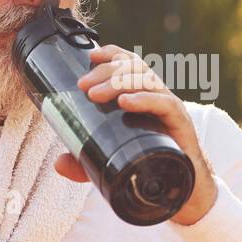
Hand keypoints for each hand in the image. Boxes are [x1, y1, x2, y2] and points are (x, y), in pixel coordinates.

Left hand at [54, 43, 217, 225]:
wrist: (183, 187)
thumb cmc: (149, 163)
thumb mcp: (111, 160)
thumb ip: (84, 161)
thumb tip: (58, 163)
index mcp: (142, 94)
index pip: (129, 63)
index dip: (111, 54)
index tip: (90, 57)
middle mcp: (156, 95)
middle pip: (134, 67)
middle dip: (106, 71)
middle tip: (83, 86)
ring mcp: (169, 107)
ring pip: (146, 80)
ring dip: (119, 82)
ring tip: (96, 95)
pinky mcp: (180, 123)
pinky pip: (164, 103)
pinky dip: (144, 99)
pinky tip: (126, 102)